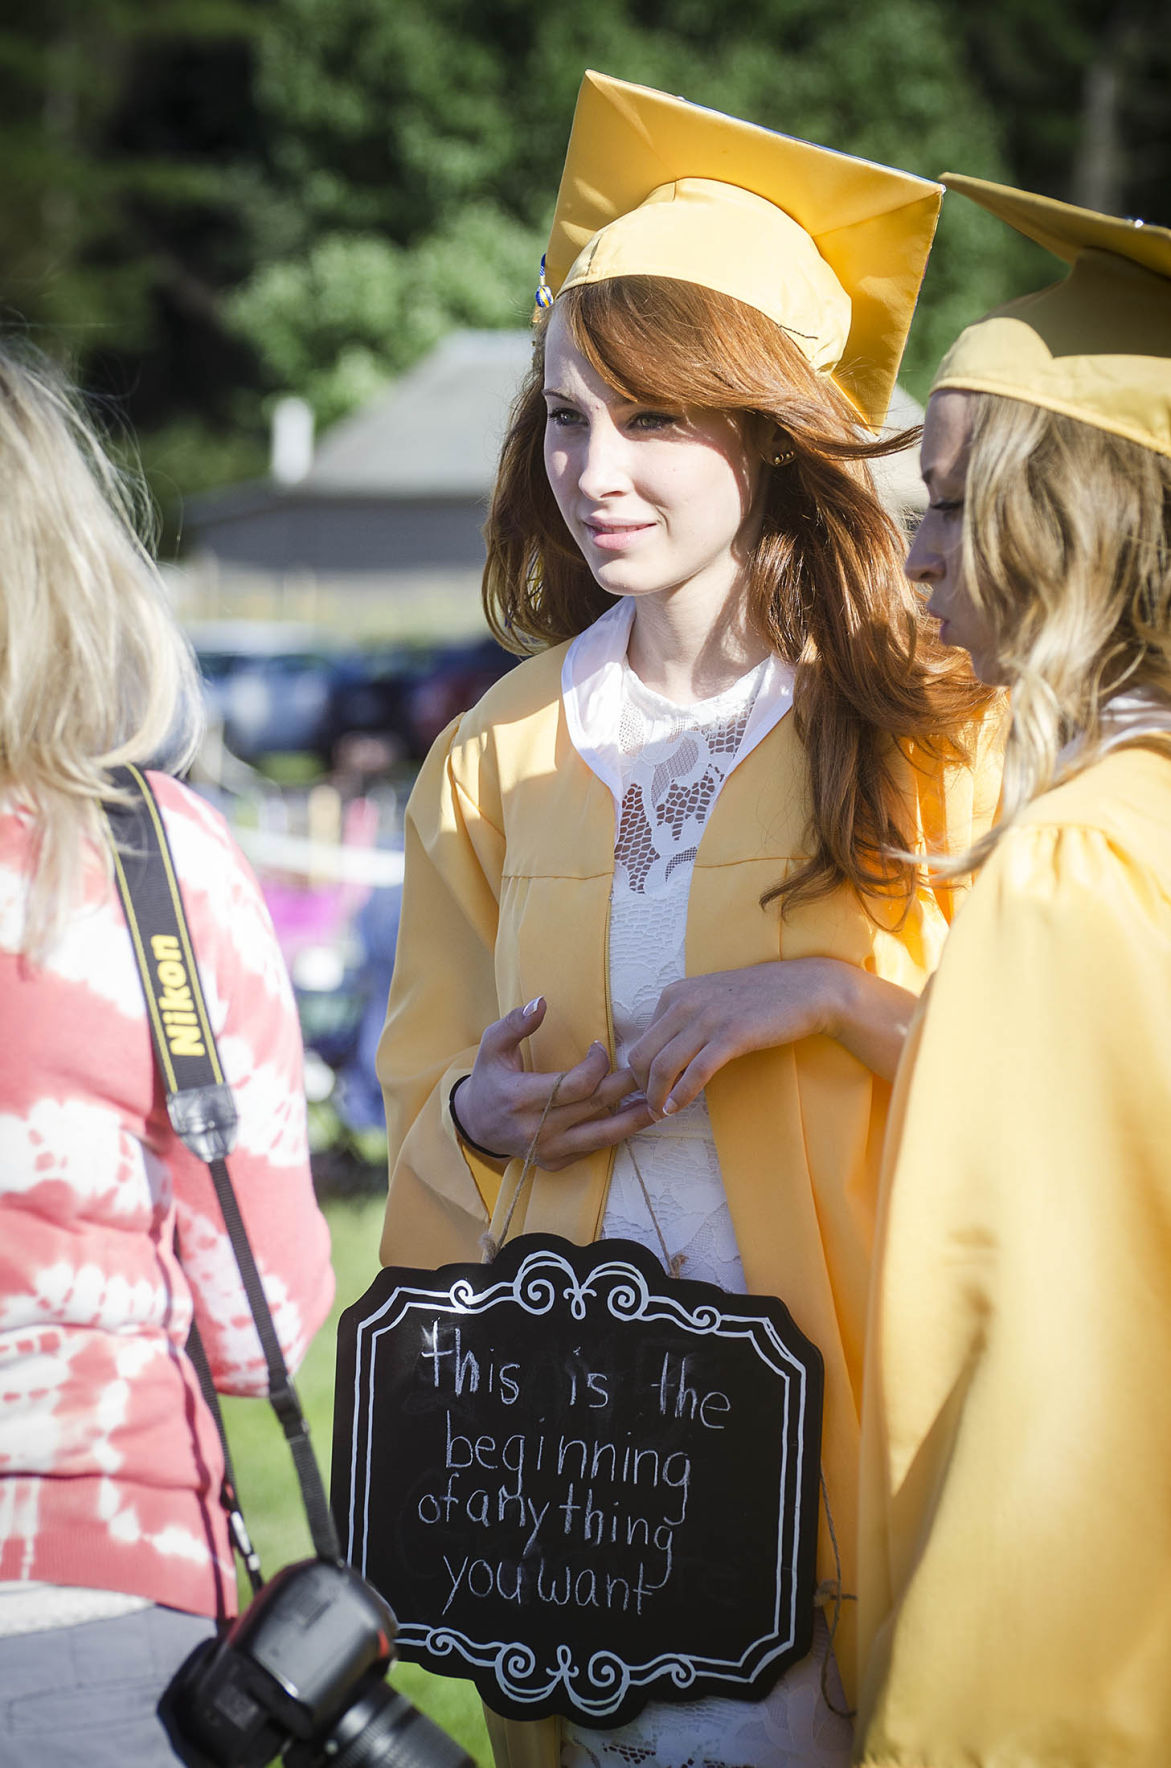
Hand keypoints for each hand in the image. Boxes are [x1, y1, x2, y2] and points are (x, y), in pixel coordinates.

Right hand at [454, 996, 653, 1171]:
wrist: (476, 1125)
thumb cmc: (489, 1079)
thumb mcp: (491, 1045)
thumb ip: (515, 1023)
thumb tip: (541, 1002)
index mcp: (522, 1098)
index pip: (576, 1084)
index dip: (597, 1064)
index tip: (601, 1048)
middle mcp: (537, 1130)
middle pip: (596, 1107)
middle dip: (627, 1086)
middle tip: (650, 1069)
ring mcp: (548, 1150)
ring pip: (603, 1136)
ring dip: (635, 1119)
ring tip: (661, 1104)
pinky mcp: (556, 1164)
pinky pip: (594, 1149)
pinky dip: (617, 1134)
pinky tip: (636, 1119)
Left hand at [627, 959, 916, 1114]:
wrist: (806, 989)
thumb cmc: (759, 998)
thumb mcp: (711, 999)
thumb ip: (684, 1019)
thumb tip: (661, 1053)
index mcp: (675, 994)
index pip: (640, 1041)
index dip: (639, 1073)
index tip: (647, 1092)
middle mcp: (685, 1003)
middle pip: (642, 1056)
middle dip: (641, 1088)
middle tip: (651, 1108)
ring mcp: (708, 1018)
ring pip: (663, 1066)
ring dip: (657, 1097)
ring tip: (662, 1113)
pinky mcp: (732, 1035)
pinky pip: (696, 1072)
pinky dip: (682, 1095)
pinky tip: (678, 1108)